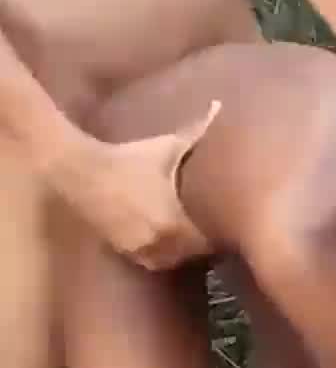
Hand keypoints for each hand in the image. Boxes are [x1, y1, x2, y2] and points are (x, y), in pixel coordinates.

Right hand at [50, 101, 220, 269]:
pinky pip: (147, 261)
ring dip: (179, 252)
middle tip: (209, 229)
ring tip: (187, 236)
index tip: (224, 223)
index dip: (217, 235)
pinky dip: (157, 253)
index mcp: (175, 223)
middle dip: (200, 244)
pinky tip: (163, 239)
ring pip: (169, 261)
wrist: (78, 168)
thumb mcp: (166, 146)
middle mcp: (158, 242)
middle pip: (191, 255)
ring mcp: (137, 249)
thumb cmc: (128, 157)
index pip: (208, 243)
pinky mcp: (120, 249)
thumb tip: (219, 106)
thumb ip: (196, 131)